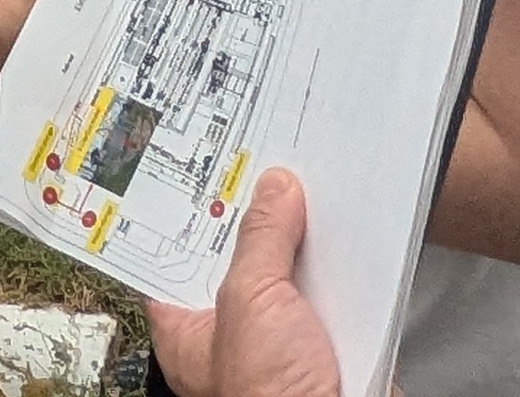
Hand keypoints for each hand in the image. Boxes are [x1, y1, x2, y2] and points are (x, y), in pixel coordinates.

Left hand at [144, 168, 340, 396]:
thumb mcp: (253, 299)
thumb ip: (260, 240)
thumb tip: (271, 193)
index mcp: (188, 332)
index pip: (175, 260)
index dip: (187, 217)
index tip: (201, 173)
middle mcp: (231, 336)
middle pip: (238, 261)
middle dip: (255, 221)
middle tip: (264, 171)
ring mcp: (279, 342)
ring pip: (286, 275)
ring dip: (302, 244)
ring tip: (307, 192)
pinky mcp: (323, 348)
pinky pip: (328, 296)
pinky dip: (338, 272)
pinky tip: (344, 241)